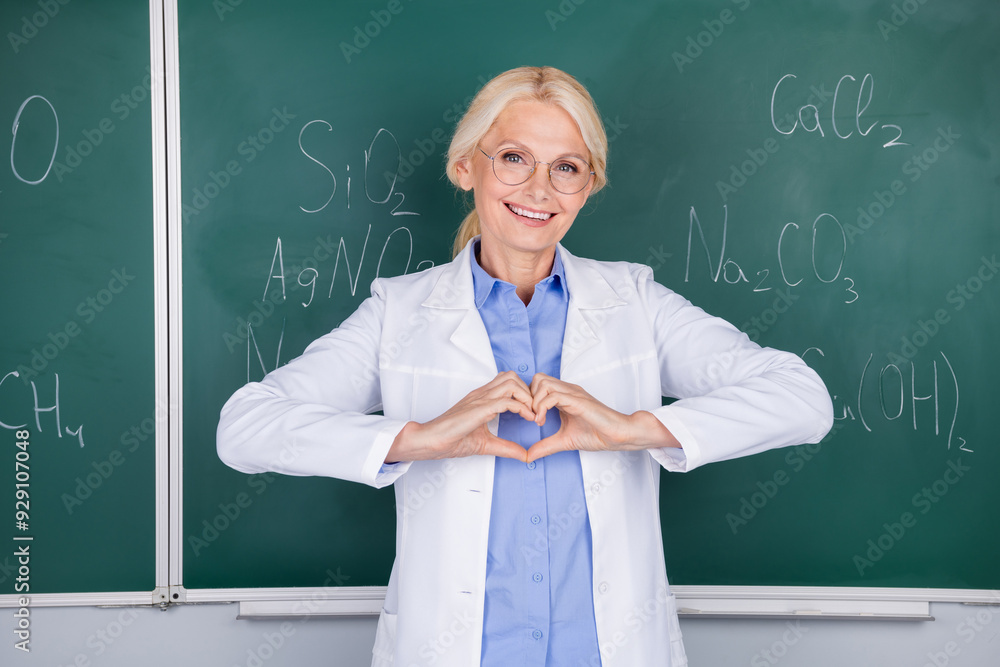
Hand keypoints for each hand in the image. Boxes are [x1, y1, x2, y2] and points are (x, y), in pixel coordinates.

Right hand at [385, 371, 533, 462]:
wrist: (430, 441)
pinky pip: (506, 401)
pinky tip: (527, 418)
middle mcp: (482, 394)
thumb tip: (524, 455)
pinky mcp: (479, 409)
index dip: (524, 393)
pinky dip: (521, 408)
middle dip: (529, 392)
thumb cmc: (451, 439)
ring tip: (532, 414)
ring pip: (512, 383)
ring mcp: (480, 399)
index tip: (532, 412)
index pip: (508, 381)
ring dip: (527, 397)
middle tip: (535, 411)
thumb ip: (505, 447)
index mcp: (482, 398)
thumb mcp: (486, 444)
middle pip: (513, 376)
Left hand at [524, 374, 679, 462]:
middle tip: (530, 416)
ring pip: (542, 383)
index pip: (537, 384)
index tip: (528, 418)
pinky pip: (552, 395)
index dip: (529, 399)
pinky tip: (542, 421)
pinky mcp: (577, 400)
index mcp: (564, 396)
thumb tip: (528, 456)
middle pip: (537, 378)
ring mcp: (573, 393)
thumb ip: (545, 446)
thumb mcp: (564, 441)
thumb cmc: (597, 434)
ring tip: (537, 420)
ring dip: (534, 402)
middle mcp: (567, 390)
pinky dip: (541, 407)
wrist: (619, 435)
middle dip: (528, 397)